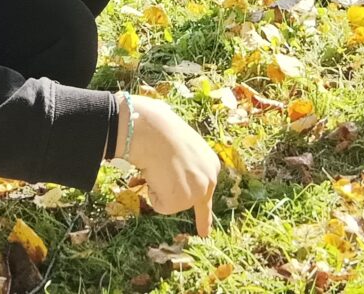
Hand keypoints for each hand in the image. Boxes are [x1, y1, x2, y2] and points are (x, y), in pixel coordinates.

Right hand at [123, 96, 219, 236]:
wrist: (152, 129)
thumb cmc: (160, 129)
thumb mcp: (181, 145)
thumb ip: (183, 160)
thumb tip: (168, 151)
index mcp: (211, 163)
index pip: (207, 190)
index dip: (201, 211)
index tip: (204, 233)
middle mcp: (210, 179)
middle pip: (188, 200)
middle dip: (176, 201)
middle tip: (178, 212)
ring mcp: (198, 192)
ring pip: (171, 202)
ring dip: (159, 188)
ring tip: (157, 167)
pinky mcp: (182, 201)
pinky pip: (160, 205)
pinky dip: (152, 193)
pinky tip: (154, 174)